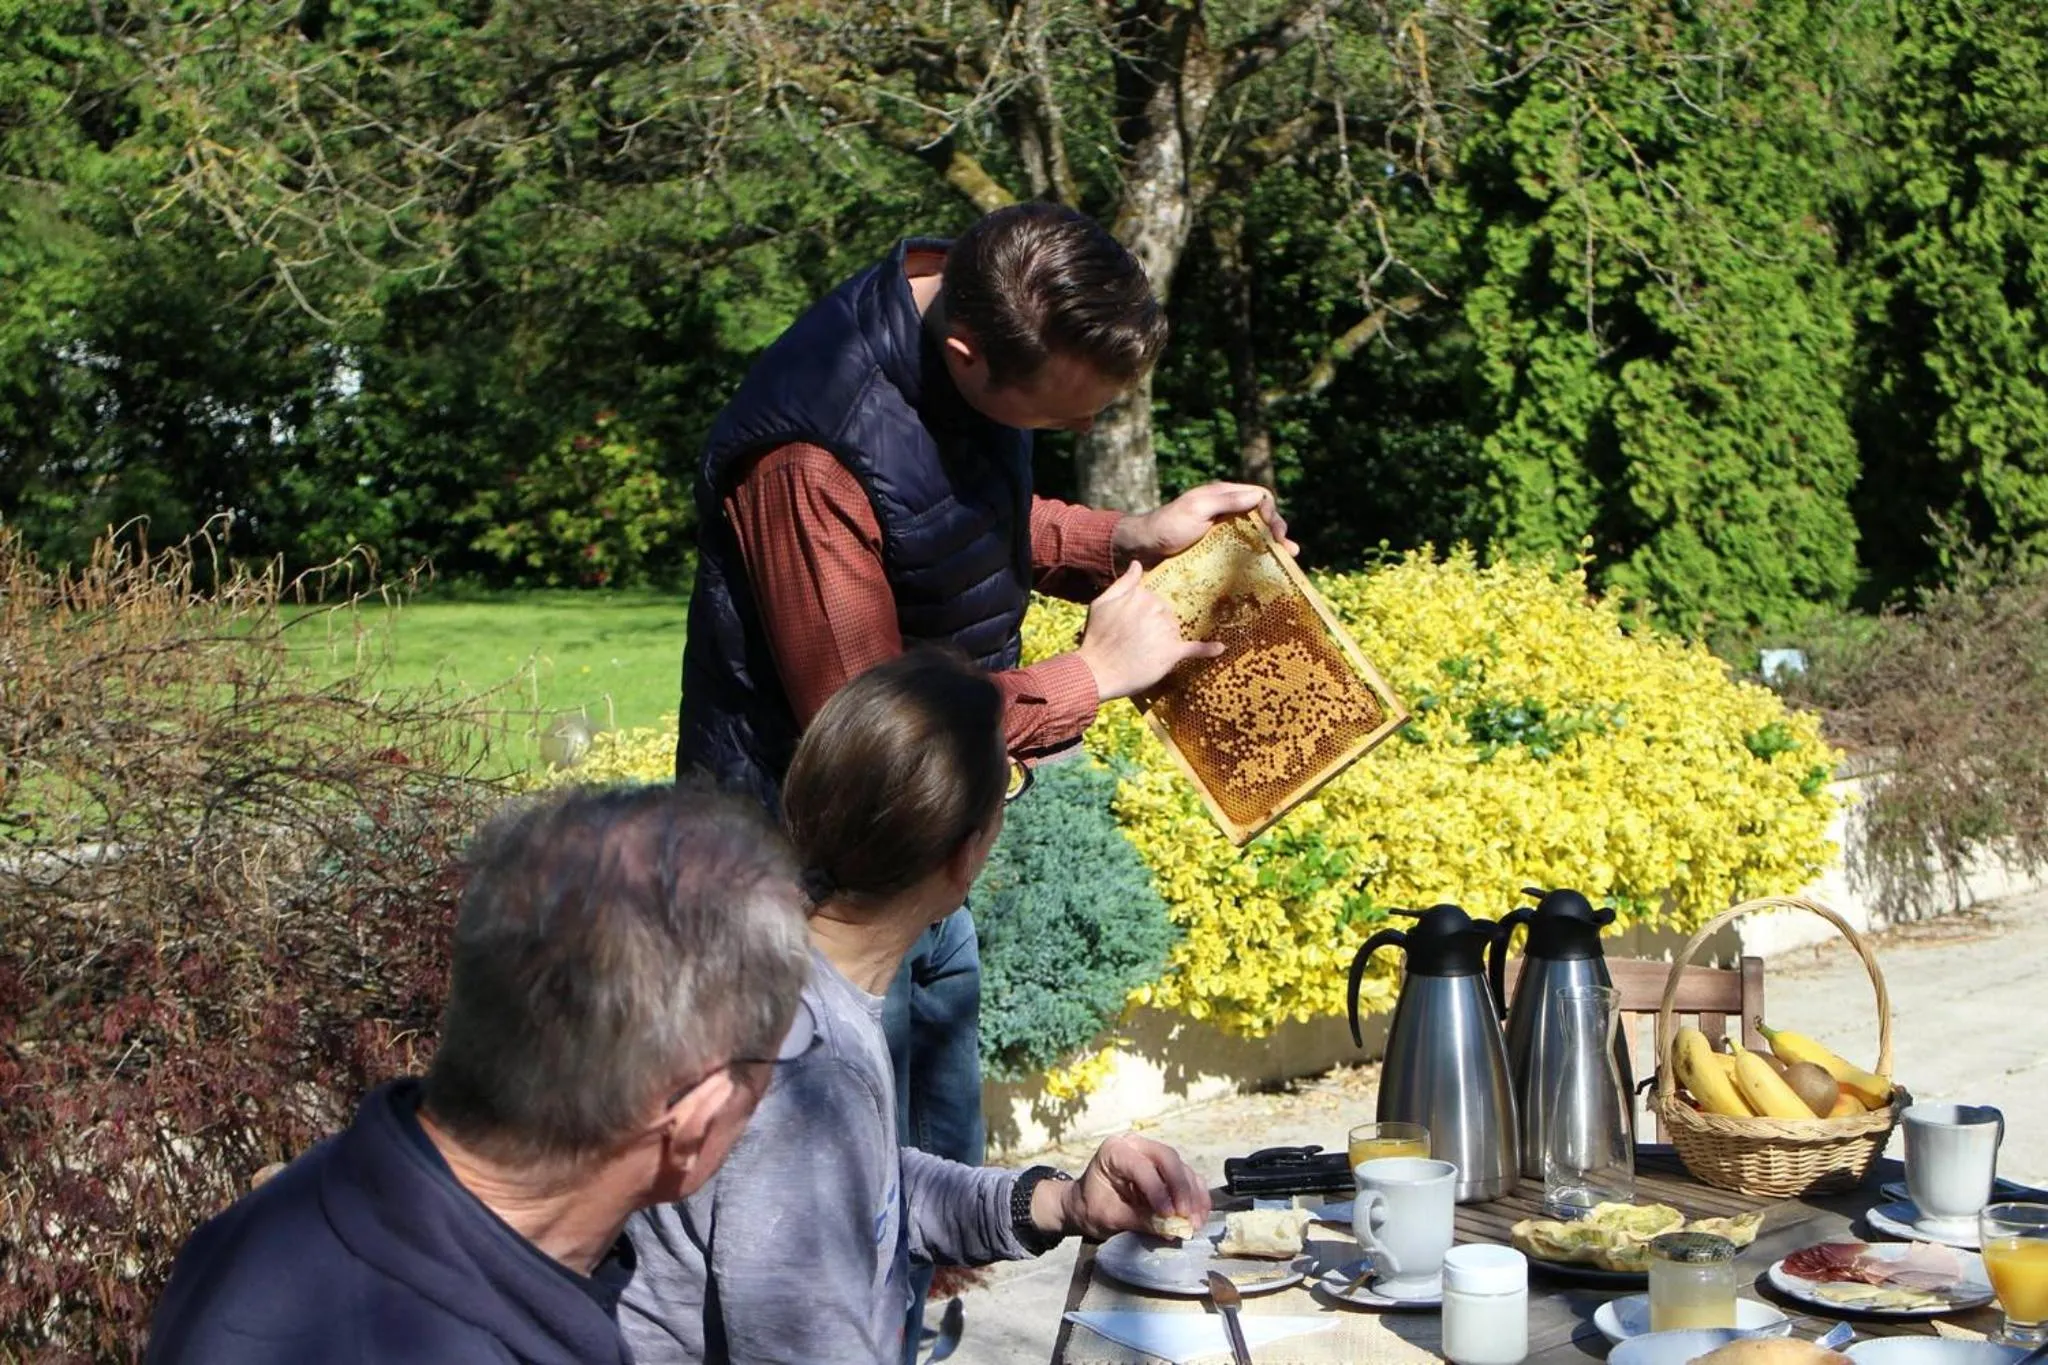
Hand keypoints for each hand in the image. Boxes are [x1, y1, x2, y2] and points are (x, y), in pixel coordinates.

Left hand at [1031, 1134, 1212, 1242]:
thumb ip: (1139, 1220)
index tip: (1169, 1215)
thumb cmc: (1092, 1207)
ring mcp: (1154, 1155)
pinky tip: (1200, 1216)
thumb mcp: (1109, 1217)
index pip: (1142, 1166)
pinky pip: (1188, 1178)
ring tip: (1196, 1223)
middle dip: (1180, 1189)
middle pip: (1168, 1159)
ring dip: (1193, 1196)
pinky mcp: (1168, 1169)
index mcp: (1115, 1150)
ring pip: (1182, 1168)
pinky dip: (1197, 1197)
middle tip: (1187, 1216)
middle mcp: (1137, 1146)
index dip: (1158, 1190)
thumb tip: (1170, 1228)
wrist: (1087, 1206)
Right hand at [1075, 561, 1221, 701]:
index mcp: (1141, 595)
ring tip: (1142, 652)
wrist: (1097, 671)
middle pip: (1166, 614)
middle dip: (1154, 626)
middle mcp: (1156, 609)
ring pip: (1174, 630)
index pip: (1153, 599)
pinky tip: (1219, 648)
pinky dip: (1207, 649)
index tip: (1129, 627)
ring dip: (1164, 639)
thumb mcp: (1102, 603)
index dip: (1141, 614)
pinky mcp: (1172, 653)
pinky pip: (1194, 648)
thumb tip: (1136, 564)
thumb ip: (1122, 583)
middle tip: (1133, 642)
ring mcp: (1166, 631)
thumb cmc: (1096, 637)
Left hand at [1112, 482, 1295, 566]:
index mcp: (1223, 496)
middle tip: (1288, 550)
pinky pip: (1241, 552)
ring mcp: (1221, 533)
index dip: (1271, 512)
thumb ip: (1225, 501)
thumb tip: (1258, 497)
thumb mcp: (1196, 509)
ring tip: (1286, 559)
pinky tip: (1264, 570)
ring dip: (1271, 547)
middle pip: (1261, 517)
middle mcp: (1226, 512)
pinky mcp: (1216, 551)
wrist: (1141, 549)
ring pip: (1254, 536)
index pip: (1259, 498)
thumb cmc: (1166, 526)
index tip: (1275, 532)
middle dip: (1278, 531)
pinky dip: (1255, 559)